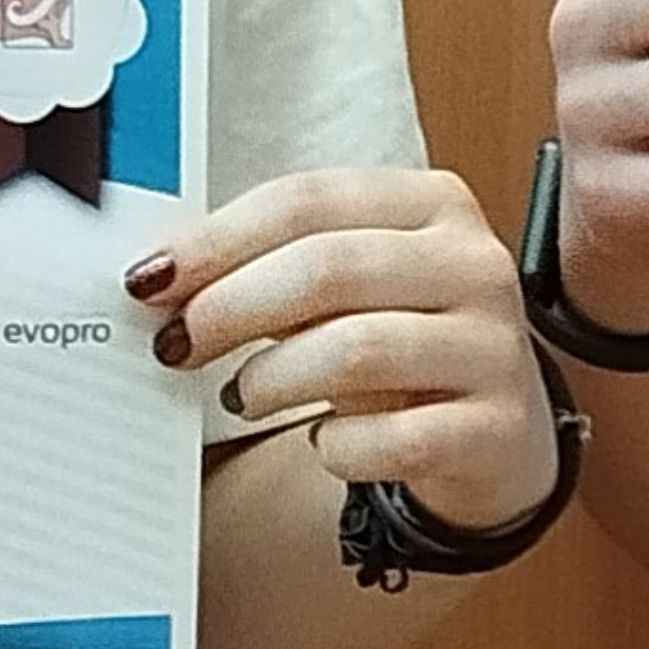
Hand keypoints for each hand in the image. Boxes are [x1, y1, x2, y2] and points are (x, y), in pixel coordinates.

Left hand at [134, 168, 561, 531]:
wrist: (491, 432)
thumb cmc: (399, 340)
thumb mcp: (346, 288)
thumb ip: (269, 266)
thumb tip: (163, 277)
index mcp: (432, 203)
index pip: (308, 200)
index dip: (218, 239)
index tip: (153, 277)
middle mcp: (472, 265)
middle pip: (328, 267)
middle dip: (232, 306)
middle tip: (178, 342)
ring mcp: (493, 348)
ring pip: (356, 350)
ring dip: (272, 378)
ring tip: (242, 396)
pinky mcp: (495, 430)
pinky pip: (392, 440)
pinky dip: (335, 447)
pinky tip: (321, 444)